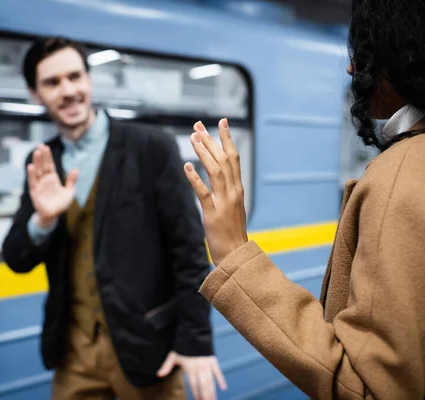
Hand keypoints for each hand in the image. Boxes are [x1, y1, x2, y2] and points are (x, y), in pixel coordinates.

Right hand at [27, 144, 77, 225]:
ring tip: (36, 152)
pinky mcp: (35, 192)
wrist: (54, 216)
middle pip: (42, 165)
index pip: (49, 165)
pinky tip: (30, 167)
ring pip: (37, 172)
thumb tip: (75, 169)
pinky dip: (31, 175)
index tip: (45, 146)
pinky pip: (33, 182)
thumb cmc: (60, 204)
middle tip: (40, 145)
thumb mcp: (69, 192)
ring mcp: (39, 185)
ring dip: (36, 162)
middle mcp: (44, 180)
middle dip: (41, 156)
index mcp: (52, 178)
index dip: (47, 156)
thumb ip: (71, 181)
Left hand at [157, 351, 226, 399]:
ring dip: (213, 391)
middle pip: (204, 384)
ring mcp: (207, 364)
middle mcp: (200, 367)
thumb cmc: (182, 345)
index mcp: (190, 367)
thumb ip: (167, 366)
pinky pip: (218, 371)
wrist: (194, 332)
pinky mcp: (213, 360)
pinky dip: (221, 379)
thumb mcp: (173, 355)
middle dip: (206, 395)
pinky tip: (224, 388)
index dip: (196, 393)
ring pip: (211, 380)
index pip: (194, 384)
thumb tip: (158, 375)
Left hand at [184, 119, 247, 265]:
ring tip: (193, 138)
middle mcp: (233, 192)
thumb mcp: (233, 208)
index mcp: (238, 190)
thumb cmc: (232, 233)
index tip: (221, 122)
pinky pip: (204, 193)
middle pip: (224, 160)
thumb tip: (219, 176)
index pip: (233, 158)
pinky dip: (196, 179)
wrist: (236, 255)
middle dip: (211, 141)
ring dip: (204, 153)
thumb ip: (227, 191)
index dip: (227, 139)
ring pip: (215, 171)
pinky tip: (187, 167)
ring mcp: (224, 202)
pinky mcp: (213, 214)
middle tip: (199, 126)